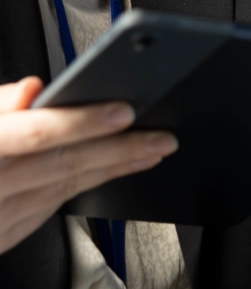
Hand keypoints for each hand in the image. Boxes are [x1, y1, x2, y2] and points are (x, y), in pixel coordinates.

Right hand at [0, 77, 177, 254]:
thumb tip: (33, 87)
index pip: (38, 133)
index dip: (83, 121)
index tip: (124, 110)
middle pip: (64, 164)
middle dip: (120, 149)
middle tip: (162, 136)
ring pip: (66, 188)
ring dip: (113, 169)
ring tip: (152, 150)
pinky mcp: (2, 235)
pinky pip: (52, 207)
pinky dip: (87, 187)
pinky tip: (112, 172)